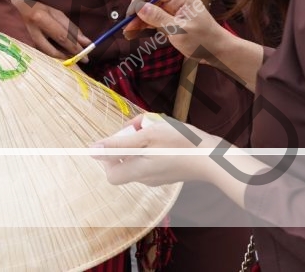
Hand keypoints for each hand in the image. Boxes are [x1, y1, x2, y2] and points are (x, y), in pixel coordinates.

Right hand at [9, 0, 89, 57]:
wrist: (8, 8)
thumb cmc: (33, 8)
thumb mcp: (51, 10)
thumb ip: (67, 25)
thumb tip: (84, 40)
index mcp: (41, 16)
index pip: (63, 34)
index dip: (76, 44)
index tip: (88, 49)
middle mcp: (32, 29)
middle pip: (56, 46)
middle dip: (73, 52)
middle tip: (85, 59)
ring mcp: (25, 39)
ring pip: (48, 54)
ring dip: (63, 57)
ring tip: (72, 58)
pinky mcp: (22, 47)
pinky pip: (41, 55)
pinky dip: (52, 57)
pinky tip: (59, 57)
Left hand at [93, 113, 222, 186]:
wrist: (213, 157)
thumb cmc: (180, 144)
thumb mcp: (146, 137)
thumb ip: (117, 145)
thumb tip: (92, 150)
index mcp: (138, 171)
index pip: (110, 173)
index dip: (109, 156)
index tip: (119, 139)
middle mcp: (146, 179)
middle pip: (125, 162)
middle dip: (128, 142)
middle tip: (141, 126)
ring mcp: (159, 177)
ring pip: (140, 158)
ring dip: (142, 141)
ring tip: (156, 127)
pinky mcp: (170, 172)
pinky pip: (153, 159)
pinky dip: (155, 146)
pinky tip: (168, 136)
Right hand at [122, 0, 232, 64]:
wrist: (216, 51)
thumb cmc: (203, 39)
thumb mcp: (179, 30)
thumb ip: (159, 18)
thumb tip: (140, 8)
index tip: (130, 12)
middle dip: (137, 12)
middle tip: (126, 26)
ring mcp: (172, 9)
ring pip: (149, 10)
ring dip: (138, 21)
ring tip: (127, 32)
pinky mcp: (170, 19)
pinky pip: (153, 19)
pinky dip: (144, 26)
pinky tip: (134, 33)